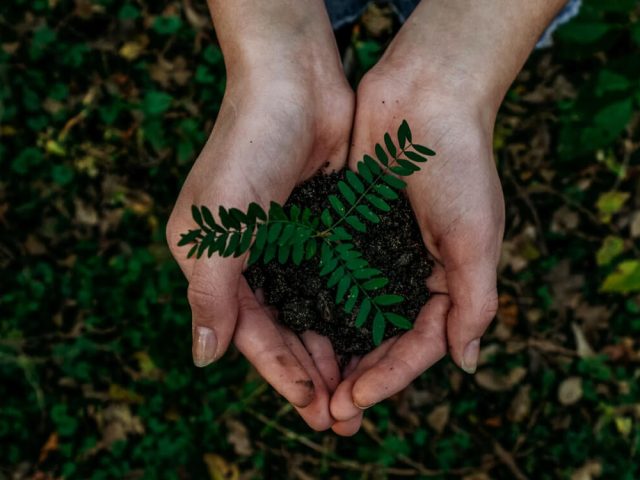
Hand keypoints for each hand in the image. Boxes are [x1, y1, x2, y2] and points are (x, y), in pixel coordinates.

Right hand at [166, 0, 353, 429]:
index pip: (248, 332)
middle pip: (283, 331)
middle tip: (342, 417)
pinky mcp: (322, 229)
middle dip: (310, 374)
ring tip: (359, 392)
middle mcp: (250, 259)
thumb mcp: (215, 227)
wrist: (294, 84)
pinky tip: (370, 339)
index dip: (279, 371)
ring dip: (333, 352)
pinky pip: (336, 282)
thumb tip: (203, 358)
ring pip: (312, 313)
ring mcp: (289, 245)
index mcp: (215, 263)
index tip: (312, 405)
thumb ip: (209, 294)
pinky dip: (349, 312)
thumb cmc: (246, 149)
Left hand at [329, 64, 503, 435]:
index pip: (418, 344)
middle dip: (357, 375)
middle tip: (327, 411)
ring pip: (351, 314)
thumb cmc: (459, 164)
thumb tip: (466, 363)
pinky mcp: (347, 229)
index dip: (389, 377)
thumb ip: (474, 301)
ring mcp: (376, 252)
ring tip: (306, 384)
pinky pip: (329, 275)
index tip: (355, 401)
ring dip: (331, 349)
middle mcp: (409, 272)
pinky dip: (314, 303)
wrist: (424, 96)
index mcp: (446, 281)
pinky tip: (292, 328)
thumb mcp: (477, 236)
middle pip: (381, 338)